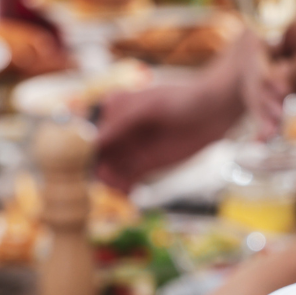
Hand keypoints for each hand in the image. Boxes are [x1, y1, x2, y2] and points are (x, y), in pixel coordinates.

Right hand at [96, 39, 248, 189]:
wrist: (215, 110)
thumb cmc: (182, 100)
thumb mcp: (149, 108)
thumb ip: (122, 124)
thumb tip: (93, 141)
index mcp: (111, 110)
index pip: (87, 135)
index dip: (81, 154)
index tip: (81, 170)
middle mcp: (117, 131)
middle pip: (96, 158)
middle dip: (97, 173)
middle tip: (108, 183)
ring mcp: (131, 149)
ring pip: (110, 172)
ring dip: (110, 184)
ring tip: (120, 190)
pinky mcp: (146, 164)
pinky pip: (127, 180)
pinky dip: (123, 189)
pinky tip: (129, 194)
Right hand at [245, 11, 295, 137]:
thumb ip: (295, 73)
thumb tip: (273, 88)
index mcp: (279, 33)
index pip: (259, 58)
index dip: (262, 80)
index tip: (275, 101)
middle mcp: (276, 52)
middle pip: (258, 79)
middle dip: (263, 102)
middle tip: (272, 124)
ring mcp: (283, 70)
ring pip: (265, 95)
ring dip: (263, 115)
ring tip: (264, 137)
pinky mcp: (292, 86)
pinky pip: (277, 104)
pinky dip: (271, 120)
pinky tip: (264, 138)